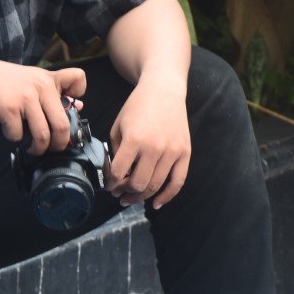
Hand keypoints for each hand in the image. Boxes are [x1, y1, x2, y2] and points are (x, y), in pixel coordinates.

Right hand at [0, 59, 86, 154]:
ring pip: (42, 135)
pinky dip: (14, 138)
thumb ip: (54, 91)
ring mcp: (25, 98)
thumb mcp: (33, 79)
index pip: (78, 80)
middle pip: (62, 124)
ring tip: (33, 148)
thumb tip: (78, 104)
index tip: (68, 112)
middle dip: (59, 144)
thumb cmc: (4, 80)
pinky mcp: (9, 109)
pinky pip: (18, 135)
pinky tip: (10, 131)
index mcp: (49, 79)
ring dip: (38, 148)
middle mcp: (41, 87)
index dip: (78, 98)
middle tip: (53, 148)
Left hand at [106, 78, 190, 208]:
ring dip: (140, 196)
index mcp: (134, 139)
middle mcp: (154, 148)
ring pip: (155, 186)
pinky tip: (156, 203)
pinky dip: (167, 196)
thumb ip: (115, 150)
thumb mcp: (118, 125)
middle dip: (125, 192)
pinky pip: (177, 182)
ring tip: (131, 198)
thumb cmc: (137, 106)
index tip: (108, 186)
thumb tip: (115, 174)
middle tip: (118, 193)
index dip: (111, 183)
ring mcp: (172, 151)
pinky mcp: (185, 153)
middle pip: (138, 183)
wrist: (163, 90)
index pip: (119, 172)